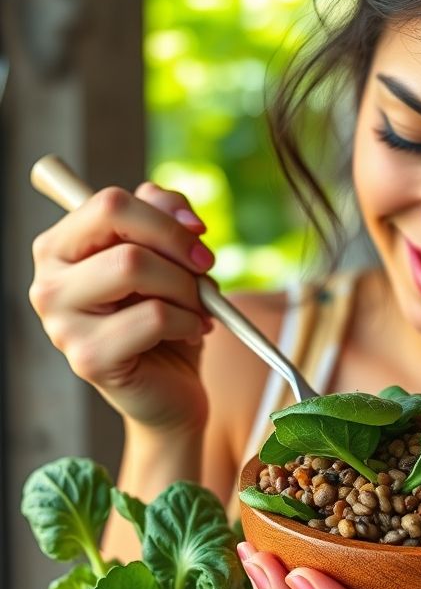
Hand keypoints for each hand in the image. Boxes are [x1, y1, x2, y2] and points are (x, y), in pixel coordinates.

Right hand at [29, 182, 214, 433]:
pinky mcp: (88, 359)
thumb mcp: (170, 258)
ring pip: (134, 266)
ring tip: (197, 310)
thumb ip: (166, 217)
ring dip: (186, 288)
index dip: (165, 216)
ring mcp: (61, 323)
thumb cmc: (167, 316)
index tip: (200, 238)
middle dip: (178, 248)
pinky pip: (154, 317)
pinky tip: (191, 334)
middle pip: (118, 224)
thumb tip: (181, 213)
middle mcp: (48, 281)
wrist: (173, 386)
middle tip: (204, 276)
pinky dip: (189, 322)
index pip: (109, 202)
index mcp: (61, 248)